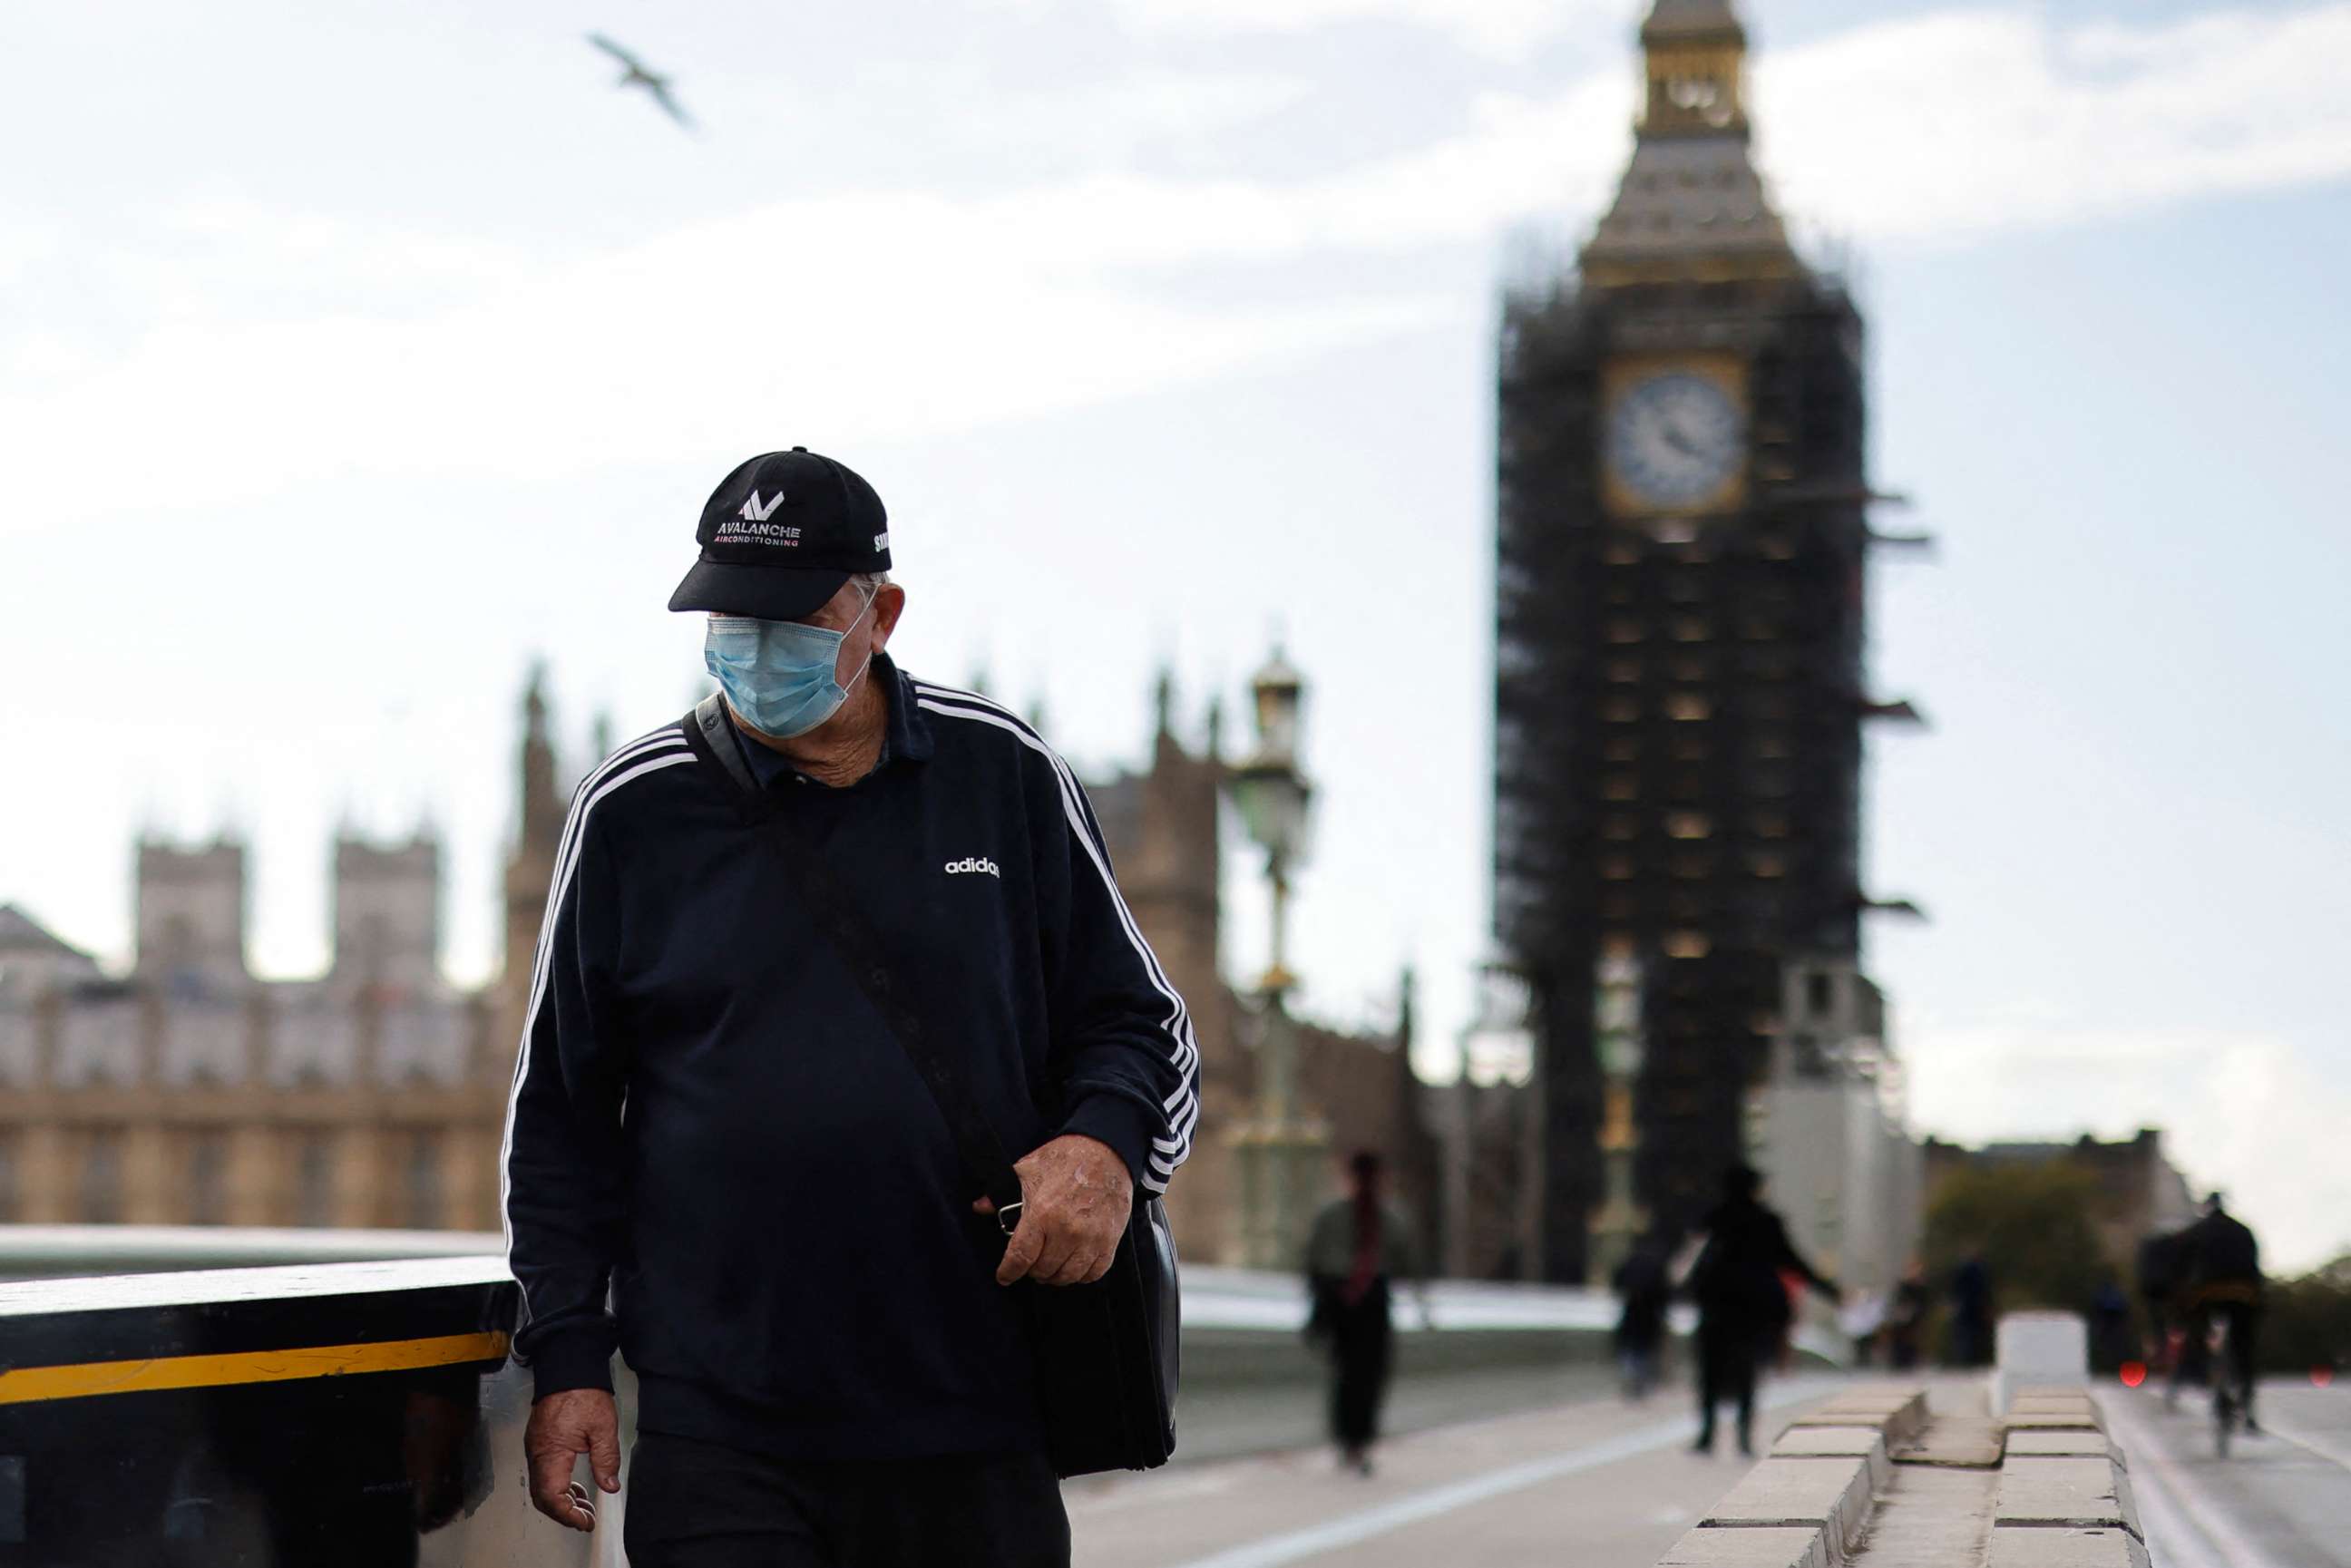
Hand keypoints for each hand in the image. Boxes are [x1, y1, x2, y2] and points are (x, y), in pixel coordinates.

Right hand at [525, 1387, 620, 1531]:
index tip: (585, 1521)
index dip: (567, 1514)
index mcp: (550, 1452)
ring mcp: (536, 1448)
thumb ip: (606, 1459)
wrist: (568, 1367)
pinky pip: (544, 1473)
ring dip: (562, 1500)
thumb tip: (609, 1486)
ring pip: (543, 1486)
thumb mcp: (603, 1427)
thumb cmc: (583, 1392)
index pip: (551, 1496)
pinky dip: (559, 1485)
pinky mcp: (540, 1442)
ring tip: (585, 1506)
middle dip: (564, 1512)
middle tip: (585, 1519)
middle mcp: (537, 1453)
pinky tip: (576, 1486)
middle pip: (543, 1497)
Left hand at [974, 1133, 1132, 1286]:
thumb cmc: (1066, 1159)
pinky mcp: (1109, 1242)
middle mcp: (1067, 1231)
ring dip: (1055, 1275)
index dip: (1009, 1272)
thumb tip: (980, 1207)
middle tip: (1031, 1261)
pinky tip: (1074, 1264)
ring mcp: (1091, 1239)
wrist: (1106, 1150)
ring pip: (1067, 1277)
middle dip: (1032, 1269)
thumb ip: (1002, 1193)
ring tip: (1050, 1265)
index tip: (1004, 1276)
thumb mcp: (1028, 1170)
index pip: (1020, 1257)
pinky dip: (1081, 1274)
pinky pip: (1093, 1274)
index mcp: (1042, 1214)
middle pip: (1042, 1270)